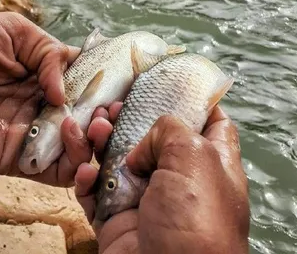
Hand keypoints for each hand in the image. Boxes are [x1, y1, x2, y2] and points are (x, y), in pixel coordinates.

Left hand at [0, 13, 112, 186]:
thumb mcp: (9, 30)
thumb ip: (47, 53)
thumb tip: (66, 88)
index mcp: (41, 69)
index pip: (84, 77)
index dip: (105, 79)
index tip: (125, 80)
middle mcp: (40, 100)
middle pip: (85, 112)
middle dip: (106, 110)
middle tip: (113, 107)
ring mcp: (30, 129)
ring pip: (76, 143)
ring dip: (94, 136)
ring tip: (97, 122)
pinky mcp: (15, 158)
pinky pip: (52, 168)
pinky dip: (73, 161)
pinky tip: (76, 140)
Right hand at [76, 107, 249, 253]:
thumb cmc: (196, 219)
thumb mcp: (195, 155)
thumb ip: (170, 129)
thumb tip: (143, 146)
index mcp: (211, 163)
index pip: (209, 122)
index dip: (191, 99)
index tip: (166, 78)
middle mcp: (180, 180)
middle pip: (151, 137)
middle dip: (129, 116)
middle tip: (112, 103)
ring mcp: (147, 200)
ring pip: (117, 158)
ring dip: (100, 140)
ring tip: (92, 127)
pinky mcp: (118, 219)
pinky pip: (96, 191)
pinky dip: (85, 178)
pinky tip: (85, 170)